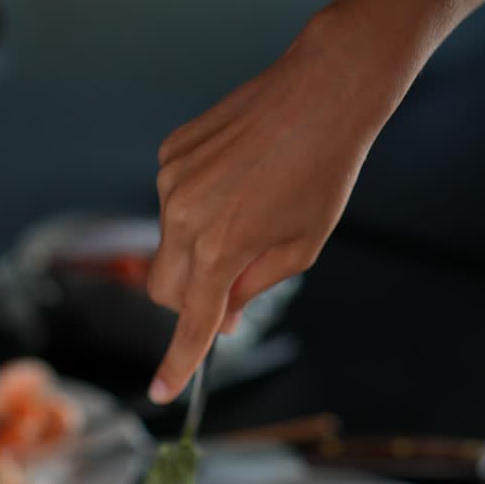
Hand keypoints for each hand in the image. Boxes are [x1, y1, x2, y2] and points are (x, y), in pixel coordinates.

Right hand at [146, 10, 393, 402]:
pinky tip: (234, 181)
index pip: (191, 322)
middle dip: (189, 301)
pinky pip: (171, 201)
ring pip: (167, 243)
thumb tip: (219, 314)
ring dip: (196, 248)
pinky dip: (195, 208)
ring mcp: (171, 181)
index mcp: (220, 248)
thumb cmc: (323, 173)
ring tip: (246, 213)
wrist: (321, 91)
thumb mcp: (299, 248)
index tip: (161, 392)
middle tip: (229, 290)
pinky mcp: (170, 153)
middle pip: (164, 288)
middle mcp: (184, 216)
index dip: (177, 363)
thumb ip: (250, 288)